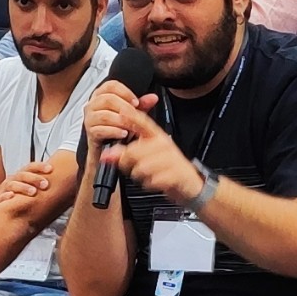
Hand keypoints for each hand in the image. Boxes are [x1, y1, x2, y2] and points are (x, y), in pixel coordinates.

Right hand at [0, 155, 75, 228]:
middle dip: (35, 178)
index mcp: (21, 176)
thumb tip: (62, 183)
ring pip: (13, 185)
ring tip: (33, 192)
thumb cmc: (16, 195)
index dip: (40, 166)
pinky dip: (6, 197)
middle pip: (23, 175)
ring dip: (23, 187)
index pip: (30, 167)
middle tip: (45, 184)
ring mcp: (4, 189)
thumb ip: (40, 184)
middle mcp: (13, 179)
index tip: (51, 168)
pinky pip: (1, 196)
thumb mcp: (27, 187)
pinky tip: (11, 197)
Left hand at [79, 83, 200, 203]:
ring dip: (140, 175)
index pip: (143, 123)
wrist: (189, 185)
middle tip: (132, 167)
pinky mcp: (175, 174)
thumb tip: (107, 154)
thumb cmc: (167, 168)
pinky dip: (150, 184)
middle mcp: (164, 145)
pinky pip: (153, 180)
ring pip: (142, 167)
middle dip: (127, 162)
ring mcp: (171, 159)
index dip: (132, 116)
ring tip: (147, 175)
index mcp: (157, 137)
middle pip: (135, 151)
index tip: (121, 110)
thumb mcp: (147, 156)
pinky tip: (155, 182)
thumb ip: (126, 153)